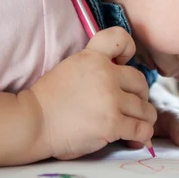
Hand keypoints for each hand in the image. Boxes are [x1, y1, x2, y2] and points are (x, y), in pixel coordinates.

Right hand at [28, 27, 156, 159]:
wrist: (33, 122)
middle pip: (140, 81)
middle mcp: (106, 75)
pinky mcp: (112, 124)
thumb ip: (94, 68)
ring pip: (145, 108)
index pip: (120, 39)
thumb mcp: (70, 68)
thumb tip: (120, 76)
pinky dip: (142, 135)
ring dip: (143, 117)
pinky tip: (134, 138)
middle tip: (132, 105)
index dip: (129, 50)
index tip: (124, 62)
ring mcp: (111, 100)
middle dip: (140, 95)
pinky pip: (142, 129)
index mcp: (93, 57)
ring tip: (134, 123)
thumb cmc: (48, 100)